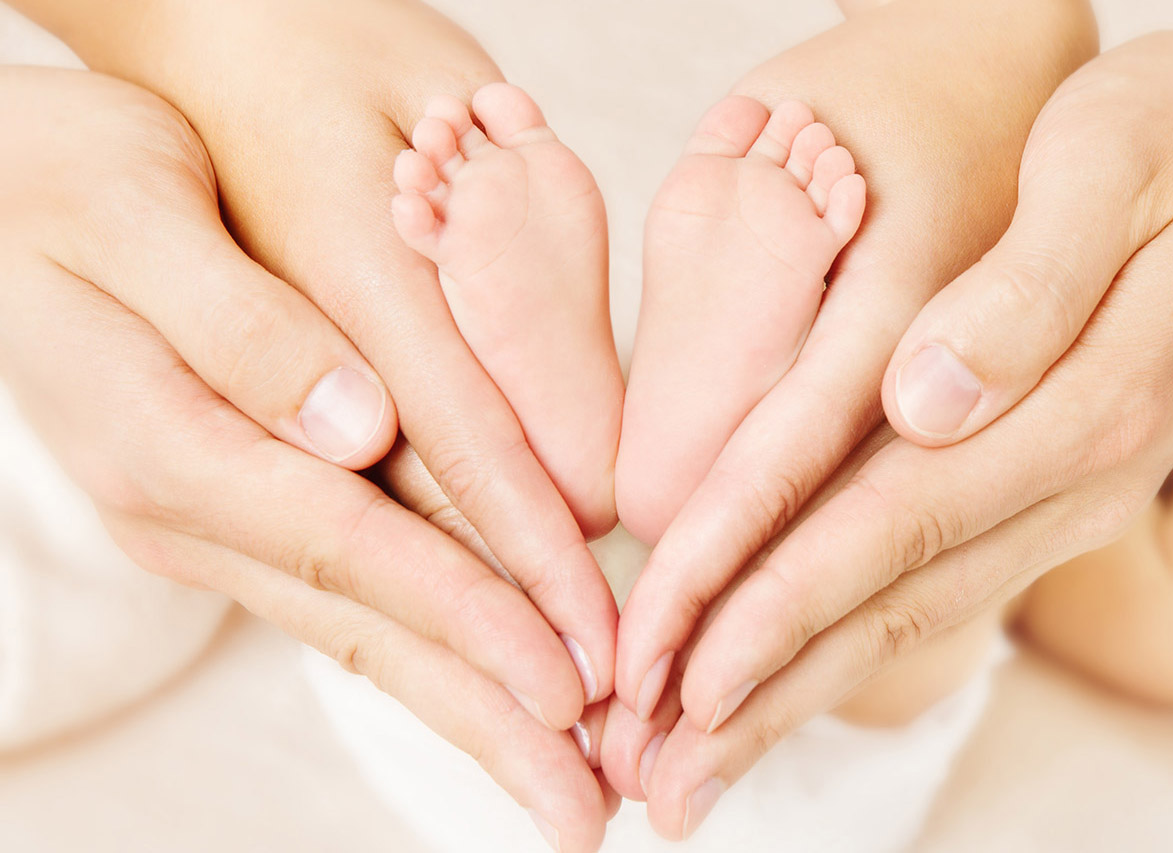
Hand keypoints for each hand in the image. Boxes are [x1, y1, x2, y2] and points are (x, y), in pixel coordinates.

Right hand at [0, 67, 612, 850]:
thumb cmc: (58, 179)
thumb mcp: (130, 213)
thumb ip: (239, 326)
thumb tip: (357, 424)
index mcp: (174, 443)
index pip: (355, 550)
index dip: (473, 620)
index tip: (571, 685)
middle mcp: (199, 507)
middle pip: (371, 630)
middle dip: (489, 719)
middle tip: (591, 809)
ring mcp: (220, 516)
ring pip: (365, 628)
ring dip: (473, 706)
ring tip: (566, 775)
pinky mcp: (243, 503)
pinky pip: (351, 591)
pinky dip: (433, 644)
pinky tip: (494, 682)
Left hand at [601, 0, 1097, 835]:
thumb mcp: (1116, 168)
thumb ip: (1028, 292)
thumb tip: (926, 400)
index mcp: (1078, 410)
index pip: (890, 527)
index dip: (776, 604)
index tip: (680, 675)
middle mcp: (1064, 482)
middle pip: (886, 607)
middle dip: (759, 697)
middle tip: (653, 781)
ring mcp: (1054, 500)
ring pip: (901, 616)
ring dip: (786, 697)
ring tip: (687, 766)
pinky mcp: (1034, 490)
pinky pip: (923, 580)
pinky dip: (834, 641)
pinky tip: (771, 680)